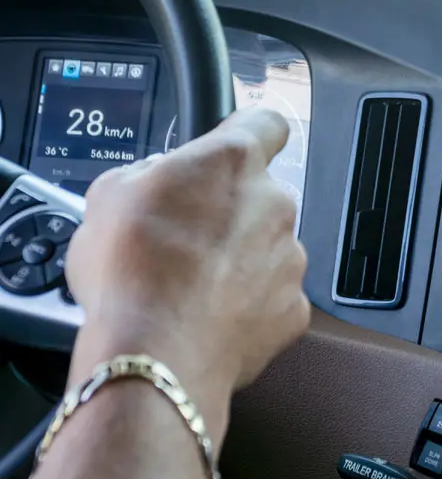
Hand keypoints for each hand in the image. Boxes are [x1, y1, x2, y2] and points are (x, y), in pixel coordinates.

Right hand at [64, 107, 308, 440]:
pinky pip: (272, 297)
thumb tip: (157, 178)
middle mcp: (274, 203)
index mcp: (233, 162)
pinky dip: (247, 306)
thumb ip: (148, 172)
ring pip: (267, 247)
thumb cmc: (131, 271)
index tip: (230, 148)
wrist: (154, 355)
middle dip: (229, 211)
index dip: (248, 132)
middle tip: (184, 237)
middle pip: (260, 194)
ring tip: (190, 286)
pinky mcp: (293, 307)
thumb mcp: (110, 194)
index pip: (266, 123)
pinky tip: (208, 317)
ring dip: (238, 260)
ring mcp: (290, 257)